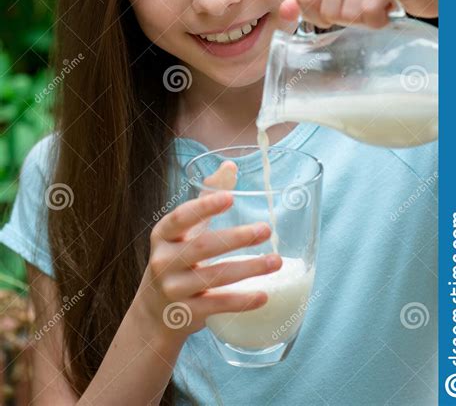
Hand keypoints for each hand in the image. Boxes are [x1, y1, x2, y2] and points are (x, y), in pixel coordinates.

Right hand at [136, 161, 281, 340]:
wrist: (154, 312)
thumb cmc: (176, 258)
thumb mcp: (184, 230)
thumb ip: (206, 198)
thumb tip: (229, 165)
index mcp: (164, 235)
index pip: (182, 217)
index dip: (205, 206)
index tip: (230, 197)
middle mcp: (164, 261)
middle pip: (203, 247)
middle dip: (236, 238)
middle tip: (266, 230)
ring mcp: (174, 289)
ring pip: (214, 277)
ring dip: (248, 269)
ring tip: (276, 261)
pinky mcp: (186, 314)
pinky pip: (217, 306)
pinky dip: (242, 301)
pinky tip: (264, 294)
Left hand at [279, 0, 437, 28]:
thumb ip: (311, 0)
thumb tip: (283, 13)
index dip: (320, 16)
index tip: (342, 7)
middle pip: (327, 10)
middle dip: (348, 19)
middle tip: (367, 3)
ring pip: (348, 14)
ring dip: (366, 20)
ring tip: (380, 1)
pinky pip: (369, 13)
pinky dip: (379, 21)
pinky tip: (390, 5)